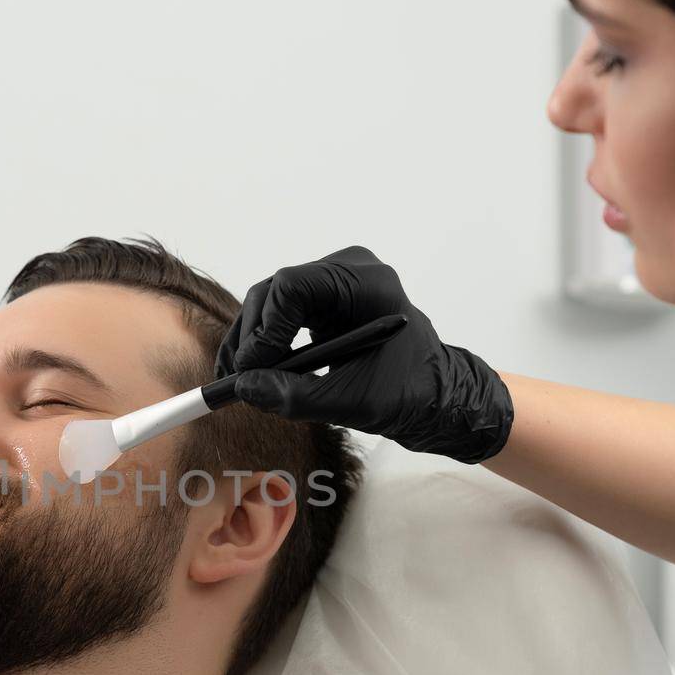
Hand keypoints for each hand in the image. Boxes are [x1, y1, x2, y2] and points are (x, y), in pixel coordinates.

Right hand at [218, 246, 512, 463]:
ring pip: (271, 303)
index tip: (252, 370)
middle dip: (254, 337)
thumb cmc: (409, 392)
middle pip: (276, 292)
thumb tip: (245, 387)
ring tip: (240, 381)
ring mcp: (333, 286)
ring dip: (252, 342)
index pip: (294, 286)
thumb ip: (297, 395)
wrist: (435, 396)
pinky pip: (279, 316)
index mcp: (365, 282)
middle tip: (241, 380)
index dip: (265, 328)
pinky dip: (263, 345)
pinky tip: (253, 374)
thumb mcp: (353, 401)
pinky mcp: (322, 305)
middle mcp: (346, 273)